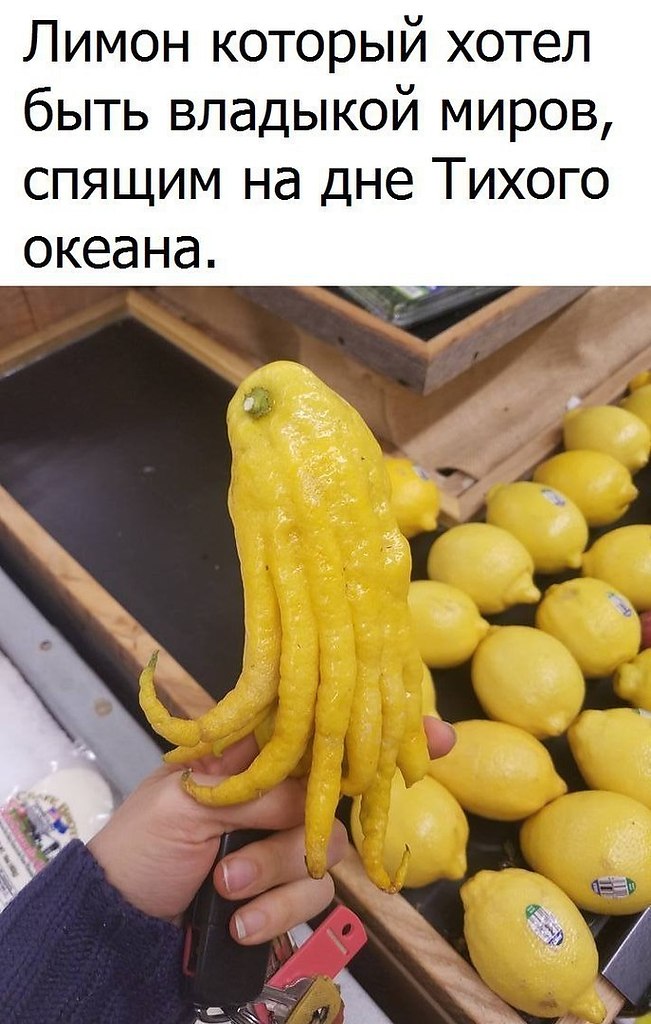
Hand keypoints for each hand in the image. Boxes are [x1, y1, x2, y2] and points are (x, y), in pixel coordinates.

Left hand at [88, 717, 454, 943]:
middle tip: (253, 859)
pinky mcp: (287, 894)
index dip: (375, 731)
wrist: (120, 918)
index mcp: (254, 757)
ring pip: (327, 853)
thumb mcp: (182, 802)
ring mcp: (284, 846)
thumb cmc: (140, 843)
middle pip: (333, 799)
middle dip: (296, 836)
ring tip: (221, 888)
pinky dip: (277, 914)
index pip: (319, 733)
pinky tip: (238, 922)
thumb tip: (306, 787)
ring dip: (272, 877)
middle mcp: (278, 796)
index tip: (436, 737)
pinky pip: (314, 900)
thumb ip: (251, 787)